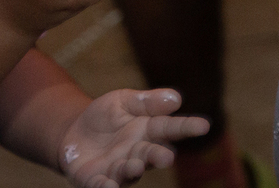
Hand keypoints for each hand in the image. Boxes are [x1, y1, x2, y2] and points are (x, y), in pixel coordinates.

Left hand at [60, 89, 209, 187]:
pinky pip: (102, 186)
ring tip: (135, 165)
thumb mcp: (123, 100)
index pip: (169, 128)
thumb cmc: (106, 116)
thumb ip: (147, 101)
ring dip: (133, 170)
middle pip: (152, 155)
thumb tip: (177, 98)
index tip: (204, 125)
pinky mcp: (98, 180)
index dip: (186, 127)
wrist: (74, 132)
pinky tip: (108, 187)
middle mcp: (138, 153)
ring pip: (130, 172)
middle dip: (159, 156)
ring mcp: (119, 168)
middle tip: (166, 158)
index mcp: (147, 131)